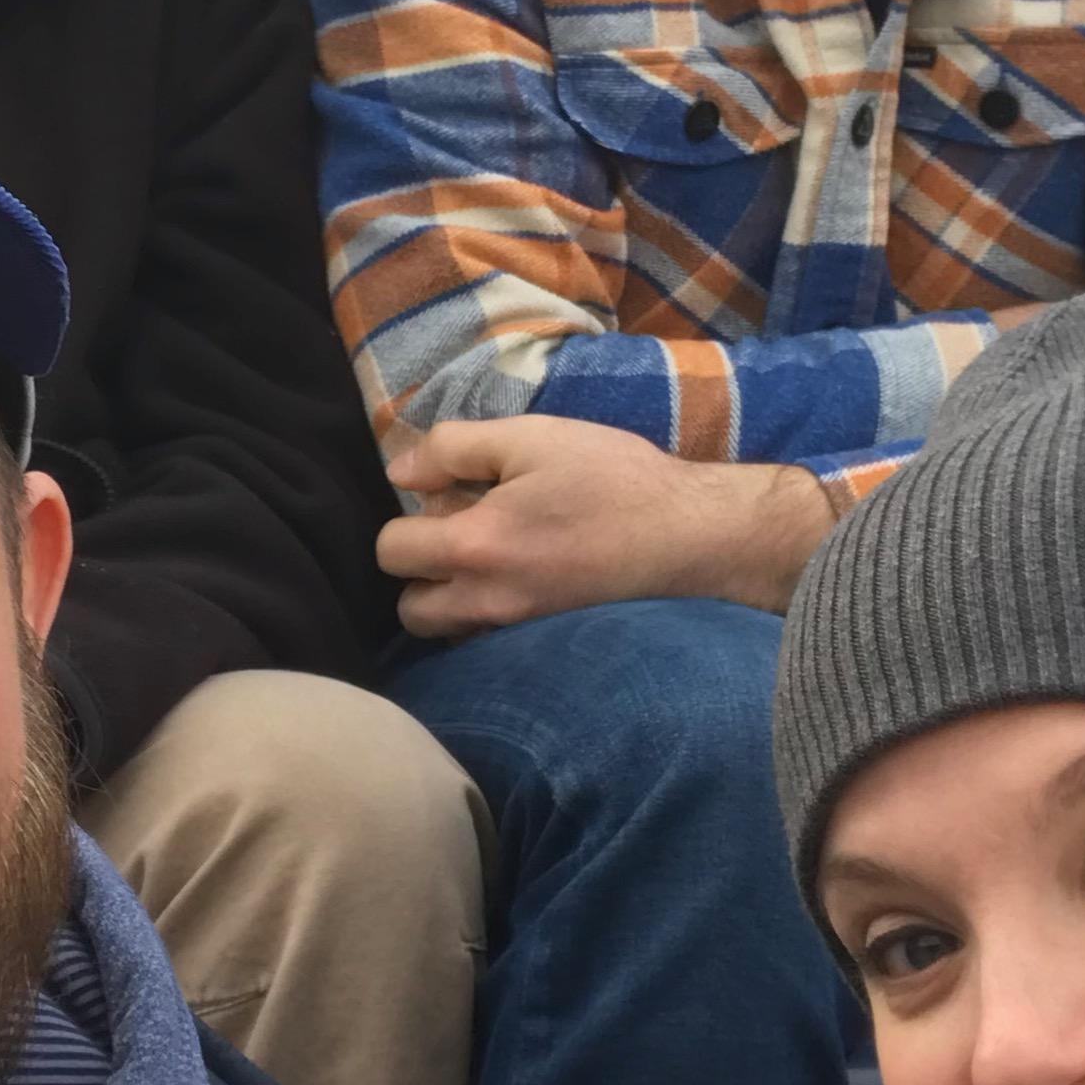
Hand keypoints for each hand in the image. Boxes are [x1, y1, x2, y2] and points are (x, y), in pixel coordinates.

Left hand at [378, 415, 838, 638]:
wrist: (693, 536)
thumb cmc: (614, 479)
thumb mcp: (532, 436)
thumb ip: (454, 448)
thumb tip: (399, 473)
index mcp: (474, 546)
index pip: (391, 552)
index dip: (407, 521)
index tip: (444, 500)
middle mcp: (487, 603)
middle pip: (411, 610)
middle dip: (420, 574)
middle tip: (460, 536)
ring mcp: (519, 634)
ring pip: (450, 634)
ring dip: (452, 601)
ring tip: (491, 561)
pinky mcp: (547, 647)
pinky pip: (491, 645)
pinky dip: (489, 620)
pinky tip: (523, 582)